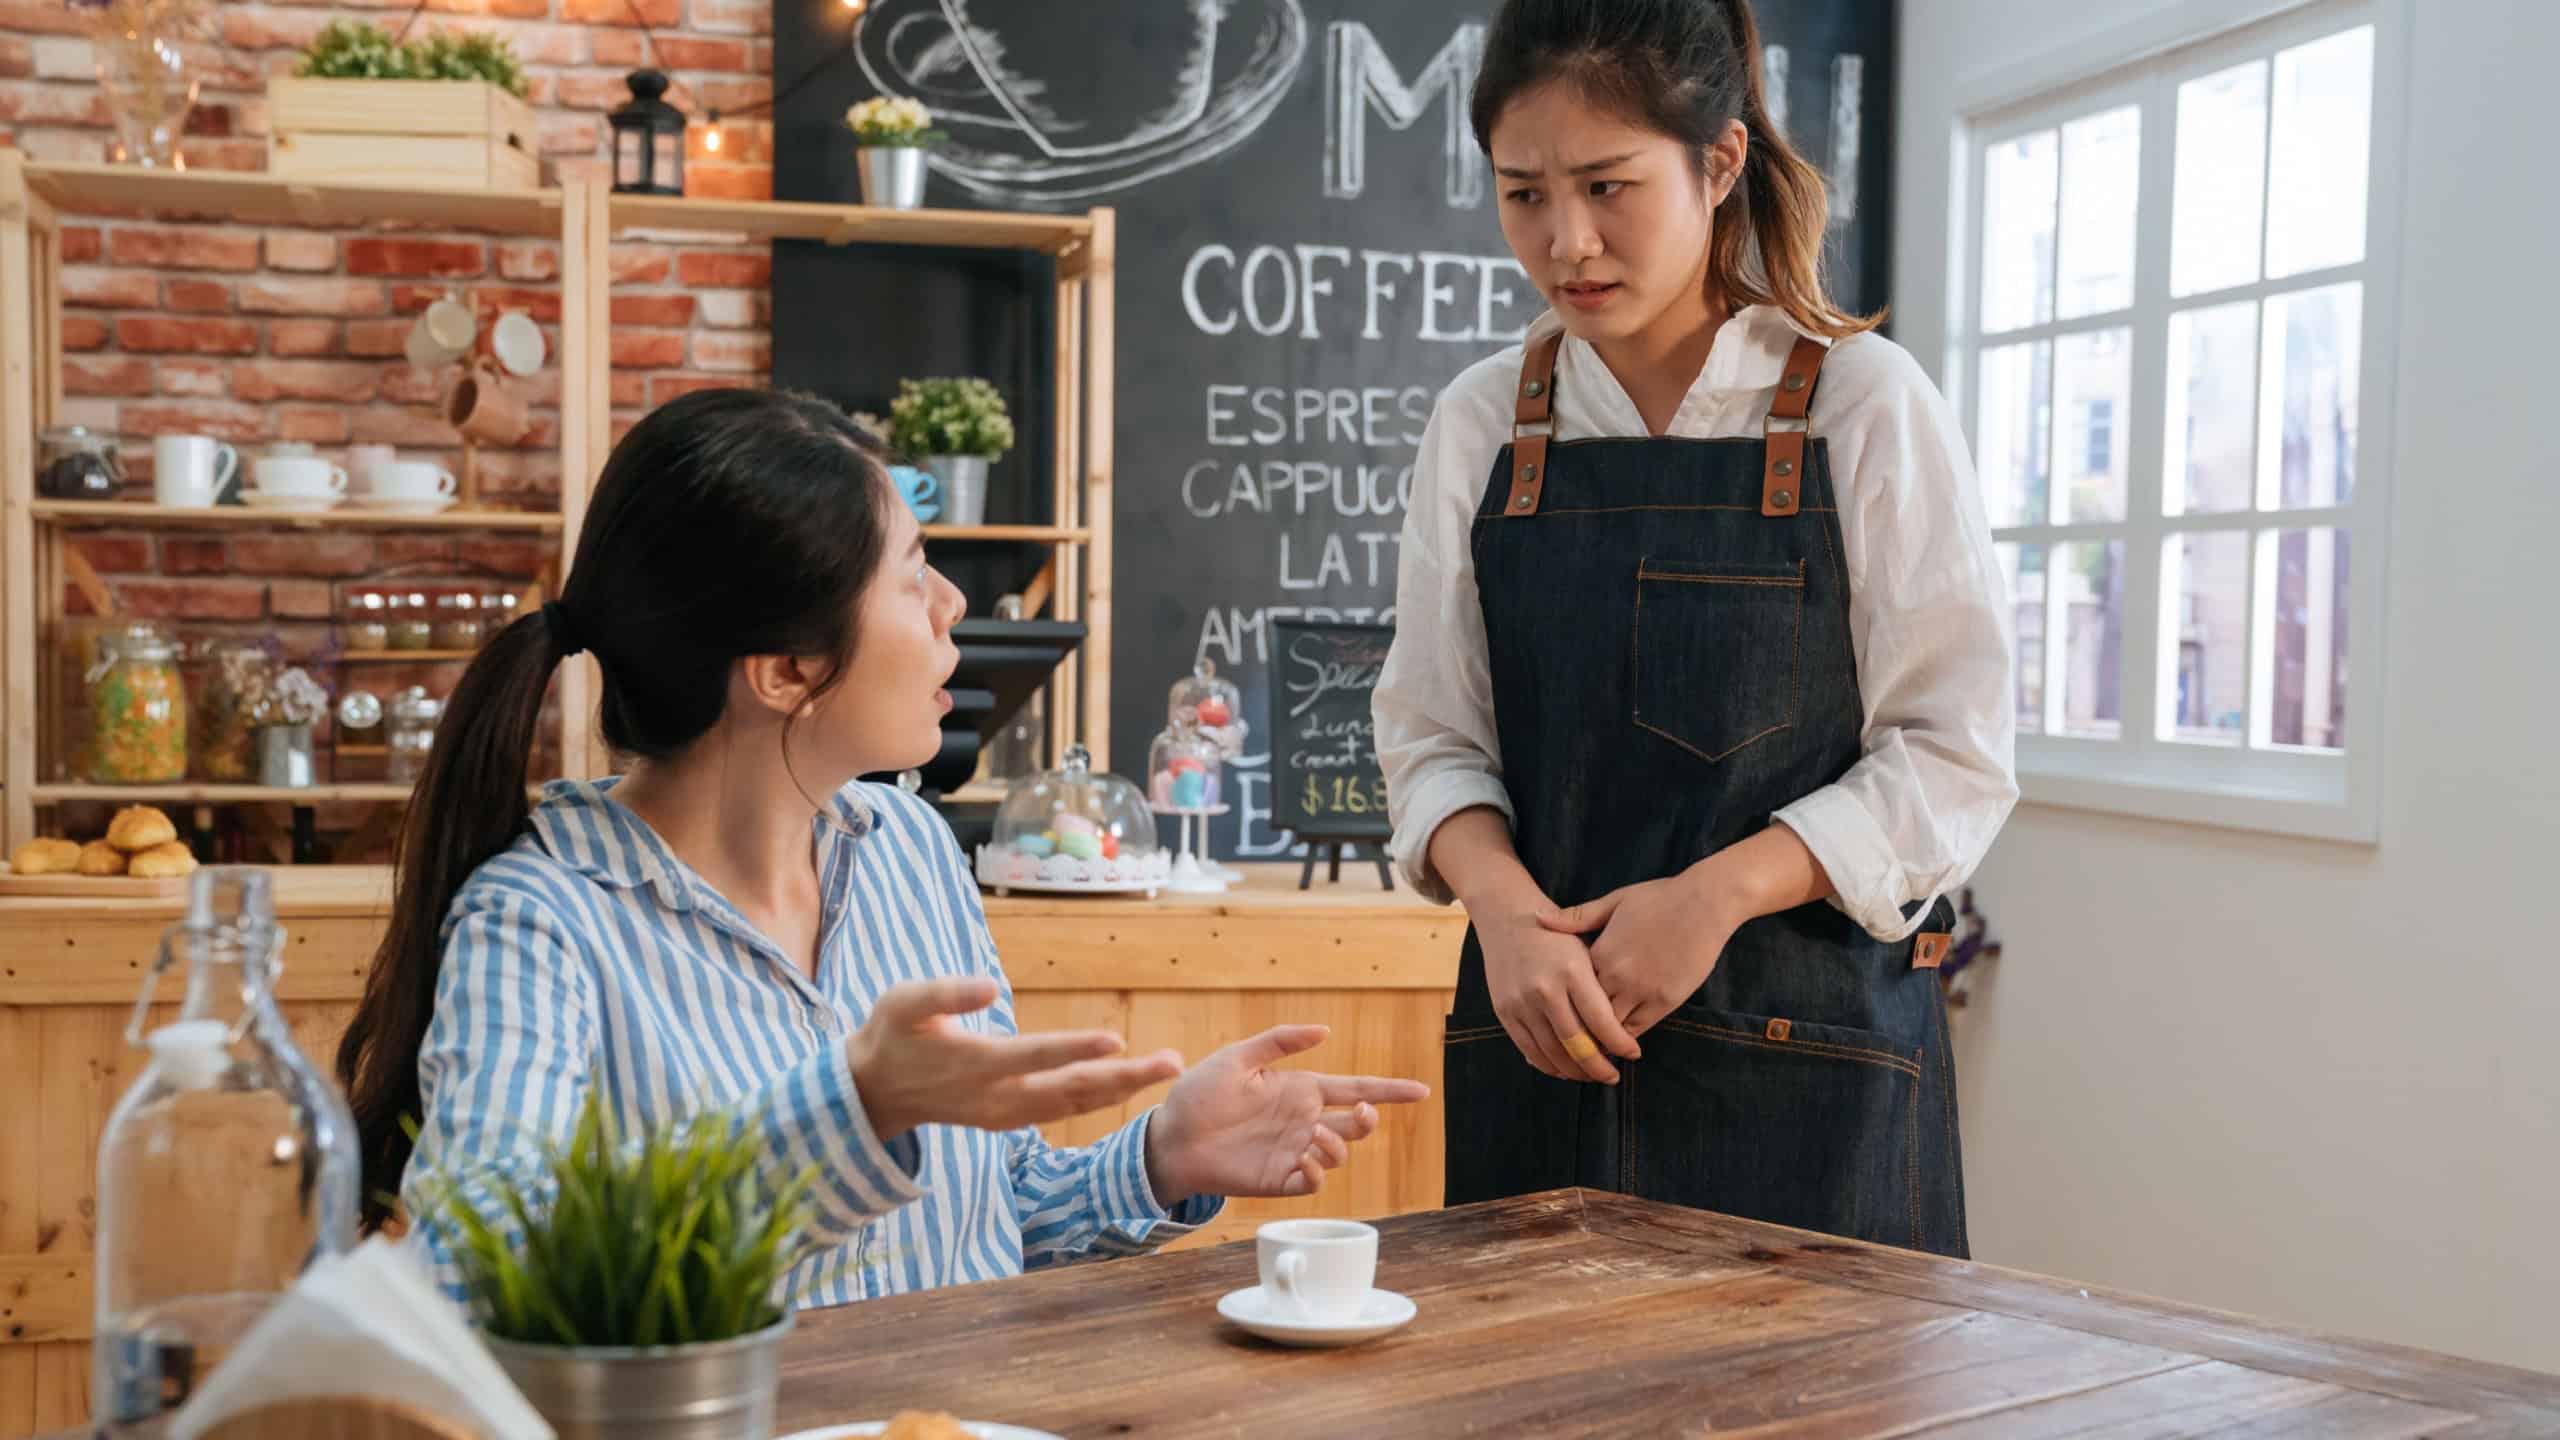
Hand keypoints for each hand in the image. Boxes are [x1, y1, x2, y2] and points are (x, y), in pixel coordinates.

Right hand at [848, 977, 1183, 1141]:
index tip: (1116, 1039)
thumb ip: (945, 994)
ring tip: (1164, 1070)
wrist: (874, 1090)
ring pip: (1073, 1105)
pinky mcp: (1009, 1119)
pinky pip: (1063, 1110)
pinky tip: (1128, 1084)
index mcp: (974, 1064)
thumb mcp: (902, 1002)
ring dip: (1122, 1089)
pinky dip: (1099, 1099)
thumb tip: (992, 986)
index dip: (1075, 1048)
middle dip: (1124, 1077)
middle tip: (1171, 1063)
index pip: (1034, 1055)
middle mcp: (996, 1097)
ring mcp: (1005, 1114)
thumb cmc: (891, 1034)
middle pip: (1070, 1090)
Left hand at [1144, 1026, 1430, 1204]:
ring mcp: (1293, 1151)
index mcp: (1300, 1089)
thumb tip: (1325, 1030)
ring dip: (1337, 1145)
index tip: (1421, 1090)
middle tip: (1360, 1114)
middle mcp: (1303, 1121)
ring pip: (1340, 1154)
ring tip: (1314, 1135)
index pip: (1355, 1089)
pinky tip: (1303, 1158)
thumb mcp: (1238, 1057)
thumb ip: (1281, 1041)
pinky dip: (1317, 1171)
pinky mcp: (1278, 1179)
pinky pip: (1312, 1182)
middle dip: (1369, 1119)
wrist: (1170, 1137)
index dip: (1390, 1091)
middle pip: (1357, 1124)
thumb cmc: (1199, 1094)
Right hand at [1477, 897, 1641, 1083]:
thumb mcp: (1585, 947)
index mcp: (1572, 969)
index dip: (1620, 1043)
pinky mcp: (1504, 1011)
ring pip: (1553, 1052)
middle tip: (1613, 1076)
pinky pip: (1529, 1049)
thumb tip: (1623, 1026)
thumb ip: (1601, 985)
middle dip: (1599, 1066)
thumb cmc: (1556, 936)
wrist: (1508, 917)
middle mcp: (1545, 987)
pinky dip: (1548, 1065)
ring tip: (1592, 1075)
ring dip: (1575, 1071)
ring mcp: (1522, 1001)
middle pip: (1577, 1042)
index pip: (1601, 1020)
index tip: (1634, 1053)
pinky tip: (1565, 1069)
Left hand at [1543, 871, 1742, 1036]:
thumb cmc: (1659, 898)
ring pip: (1610, 1027)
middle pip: (1586, 1014)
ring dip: (1599, 1037)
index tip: (1551, 1010)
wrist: (1705, 904)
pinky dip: (1624, 1037)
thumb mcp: (1614, 901)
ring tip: (1588, 1046)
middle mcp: (1617, 976)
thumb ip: (1577, 917)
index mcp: (1600, 953)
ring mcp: (1642, 991)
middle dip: (1576, 1026)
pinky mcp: (1665, 1001)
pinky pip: (1637, 1028)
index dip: (1561, 1001)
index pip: (1570, 988)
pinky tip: (1617, 1042)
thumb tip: (1538, 917)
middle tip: (1565, 1039)